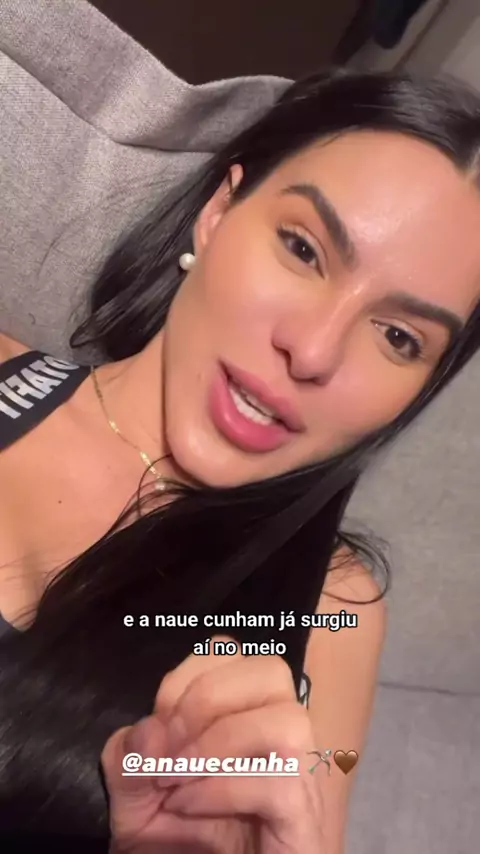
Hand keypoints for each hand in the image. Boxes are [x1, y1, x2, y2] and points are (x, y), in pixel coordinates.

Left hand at [102, 635, 324, 852]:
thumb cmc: (175, 841)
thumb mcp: (133, 794)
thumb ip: (128, 756)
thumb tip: (148, 731)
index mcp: (245, 714)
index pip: (231, 651)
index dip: (186, 677)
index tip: (155, 725)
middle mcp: (281, 737)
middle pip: (271, 670)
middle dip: (208, 696)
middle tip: (169, 747)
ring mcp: (300, 778)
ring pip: (289, 721)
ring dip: (220, 742)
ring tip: (178, 778)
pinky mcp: (304, 821)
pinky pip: (281, 784)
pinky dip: (224, 789)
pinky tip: (189, 807)